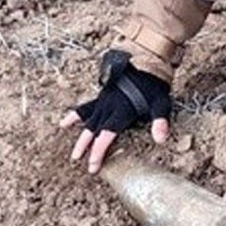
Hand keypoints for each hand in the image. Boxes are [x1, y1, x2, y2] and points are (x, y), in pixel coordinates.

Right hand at [59, 52, 171, 173]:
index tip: (93, 165)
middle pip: (94, 131)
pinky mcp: (101, 96)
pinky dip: (75, 116)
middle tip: (82, 164)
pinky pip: (85, 107)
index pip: (106, 134)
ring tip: (74, 152)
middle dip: (87, 149)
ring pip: (87, 121)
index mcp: (122, 110)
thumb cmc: (154, 83)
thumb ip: (160, 121)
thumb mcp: (161, 102)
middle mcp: (109, 106)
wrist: (146, 60)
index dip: (99, 151)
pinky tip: (65, 123)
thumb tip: (161, 139)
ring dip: (80, 137)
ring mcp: (103, 101)